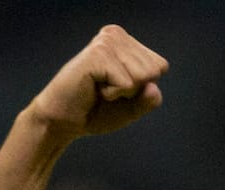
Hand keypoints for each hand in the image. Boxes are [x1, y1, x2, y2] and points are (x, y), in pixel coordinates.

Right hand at [30, 24, 168, 139]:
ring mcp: (106, 42)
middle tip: (106, 90)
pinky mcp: (98, 54)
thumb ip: (150, 99)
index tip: (117, 88)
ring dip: (122, 92)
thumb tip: (153, 87)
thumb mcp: (132, 107)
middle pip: (153, 71)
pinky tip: (94, 88)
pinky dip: (113, 95)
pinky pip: (127, 84)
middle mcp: (116, 35)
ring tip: (99, 88)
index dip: (142, 87)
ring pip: (142, 77)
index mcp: (126, 41)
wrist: (64, 120)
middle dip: (133, 90)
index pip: (160, 66)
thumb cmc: (96, 111)